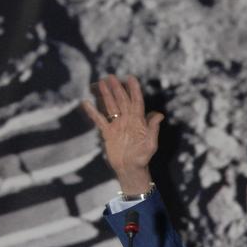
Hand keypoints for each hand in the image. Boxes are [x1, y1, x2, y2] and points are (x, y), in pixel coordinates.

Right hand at [80, 73, 163, 191]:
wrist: (130, 169)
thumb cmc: (142, 157)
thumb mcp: (151, 143)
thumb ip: (153, 128)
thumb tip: (159, 114)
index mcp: (138, 121)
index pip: (136, 101)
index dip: (134, 90)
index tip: (130, 78)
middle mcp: (127, 120)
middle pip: (122, 100)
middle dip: (117, 88)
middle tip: (111, 76)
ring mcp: (117, 125)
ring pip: (111, 106)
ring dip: (106, 95)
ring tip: (101, 82)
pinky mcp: (108, 132)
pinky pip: (99, 120)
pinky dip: (93, 112)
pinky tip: (86, 103)